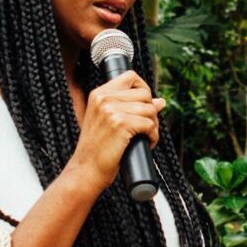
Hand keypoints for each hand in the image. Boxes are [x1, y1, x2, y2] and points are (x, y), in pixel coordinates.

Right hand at [65, 70, 162, 192]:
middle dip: (151, 111)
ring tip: (145, 136)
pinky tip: (146, 143)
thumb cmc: (97, 150)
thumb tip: (160, 101)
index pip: (131, 76)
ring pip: (150, 109)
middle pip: (145, 94)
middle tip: (146, 127)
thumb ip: (129, 107)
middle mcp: (104, 98)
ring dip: (153, 125)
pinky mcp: (121, 124)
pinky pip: (150, 124)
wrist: (86, 170)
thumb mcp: (107, 122)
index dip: (144, 88)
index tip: (145, 104)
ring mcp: (111, 110)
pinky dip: (153, 136)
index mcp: (98, 94)